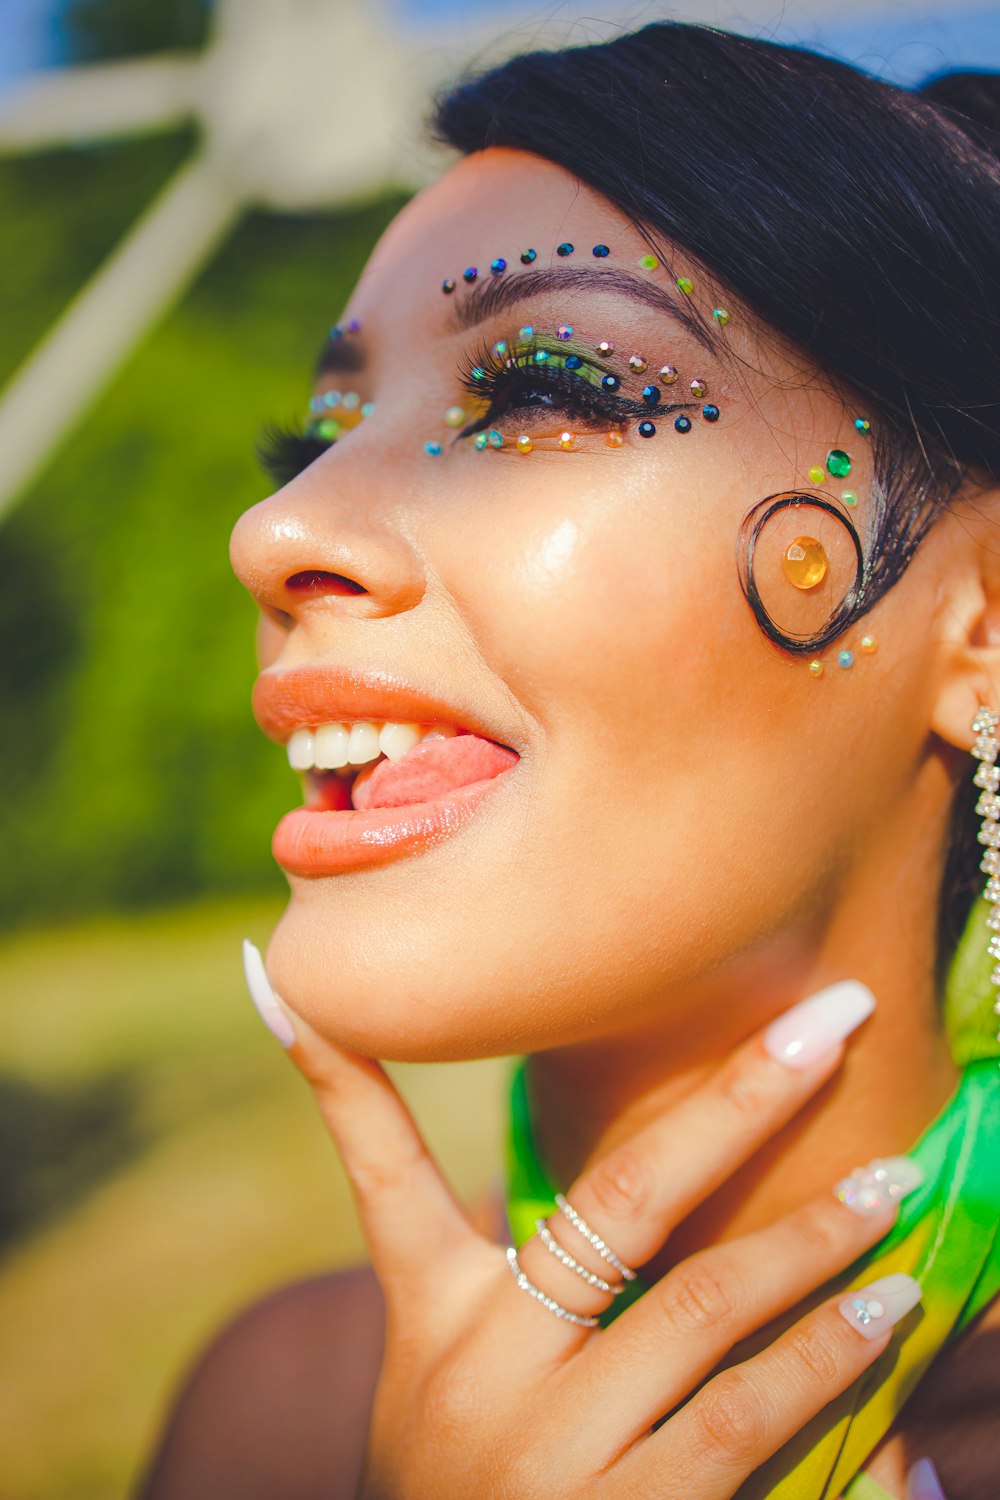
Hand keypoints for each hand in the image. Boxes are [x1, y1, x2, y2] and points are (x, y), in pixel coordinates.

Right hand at [243, 947, 919, 1499]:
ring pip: (704, 1311)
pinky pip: (742, 1427)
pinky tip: (884, 1317)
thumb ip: (498, 1273)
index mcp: (432, 1314)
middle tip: (830, 1024)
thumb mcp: (440, 1374)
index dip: (339, 1071)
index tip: (291, 974)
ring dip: (812, 1242)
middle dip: (736, 1103)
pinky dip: (823, 1367)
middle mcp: (484, 1366)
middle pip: (618, 1202)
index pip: (379, 1165)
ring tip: (890, 1189)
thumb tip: (587, 1190)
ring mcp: (550, 1451)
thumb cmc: (463, 1479)